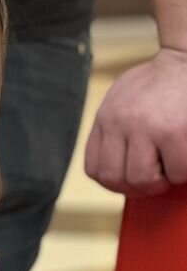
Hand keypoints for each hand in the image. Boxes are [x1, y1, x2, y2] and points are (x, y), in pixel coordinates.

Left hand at [85, 48, 186, 195]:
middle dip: (137, 188)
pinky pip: (176, 172)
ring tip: (173, 169)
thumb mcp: (125, 99)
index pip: (94, 168)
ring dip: (161, 182)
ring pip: (143, 180)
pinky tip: (186, 158)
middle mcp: (119, 123)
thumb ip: (116, 126)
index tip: (133, 180)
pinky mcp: (174, 133)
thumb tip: (119, 163)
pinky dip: (183, 174)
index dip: (115, 183)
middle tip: (157, 180)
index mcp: (106, 118)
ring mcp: (146, 128)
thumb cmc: (161, 83)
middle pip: (114, 178)